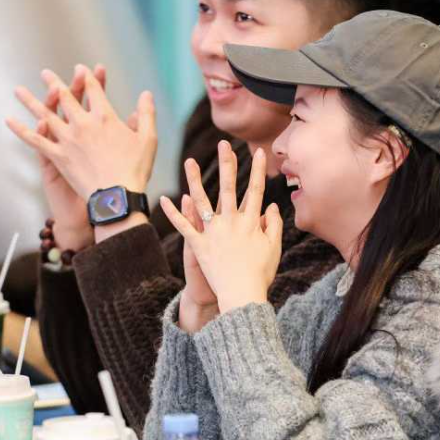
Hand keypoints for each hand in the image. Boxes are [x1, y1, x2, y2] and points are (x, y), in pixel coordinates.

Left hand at [5, 63, 157, 219]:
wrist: (117, 197)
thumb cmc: (135, 169)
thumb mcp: (148, 139)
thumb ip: (146, 114)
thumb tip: (146, 93)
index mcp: (105, 117)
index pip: (94, 90)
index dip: (87, 77)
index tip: (81, 68)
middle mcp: (83, 123)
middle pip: (66, 97)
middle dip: (55, 83)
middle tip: (45, 74)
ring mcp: (67, 139)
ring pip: (44, 114)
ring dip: (30, 101)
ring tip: (18, 90)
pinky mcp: (57, 156)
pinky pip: (35, 140)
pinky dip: (21, 130)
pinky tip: (8, 120)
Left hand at [159, 142, 281, 315]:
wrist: (242, 295)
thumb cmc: (261, 273)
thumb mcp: (274, 247)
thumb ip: (273, 224)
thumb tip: (270, 205)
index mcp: (250, 222)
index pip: (255, 190)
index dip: (257, 170)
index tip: (257, 151)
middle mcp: (231, 222)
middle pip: (228, 188)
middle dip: (227, 163)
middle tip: (224, 144)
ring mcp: (213, 233)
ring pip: (202, 201)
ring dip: (195, 179)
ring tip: (189, 161)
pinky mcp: (198, 245)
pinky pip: (183, 227)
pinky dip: (173, 213)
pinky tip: (165, 198)